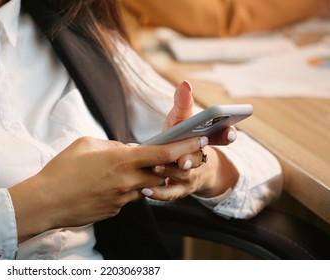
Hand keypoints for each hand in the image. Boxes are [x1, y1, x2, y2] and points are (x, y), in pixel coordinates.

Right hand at [8, 135, 206, 241]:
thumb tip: (123, 149)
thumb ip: (110, 144)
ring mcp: (122, 199)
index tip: (200, 140)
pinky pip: (127, 198)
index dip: (185, 146)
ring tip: (120, 171)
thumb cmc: (62, 169)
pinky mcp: (114, 211)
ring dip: (142, 178)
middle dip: (167, 166)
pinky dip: (124, 189)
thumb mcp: (86, 144)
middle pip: (161, 174)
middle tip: (167, 157)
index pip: (164, 153)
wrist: (47, 202)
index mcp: (122, 160)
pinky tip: (103, 185)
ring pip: (144, 187)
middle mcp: (128, 181)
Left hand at [142, 81, 238, 200]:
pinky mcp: (178, 190)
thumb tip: (184, 84)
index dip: (227, 135)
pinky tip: (145, 190)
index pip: (223, 137)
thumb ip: (183, 104)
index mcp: (206, 140)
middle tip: (183, 159)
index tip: (230, 133)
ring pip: (183, 175)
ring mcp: (190, 176)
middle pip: (198, 158)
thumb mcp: (181, 120)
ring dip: (170, 172)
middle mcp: (200, 159)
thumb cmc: (180, 137)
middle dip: (191, 158)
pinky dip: (158, 192)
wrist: (179, 166)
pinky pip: (169, 193)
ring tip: (157, 168)